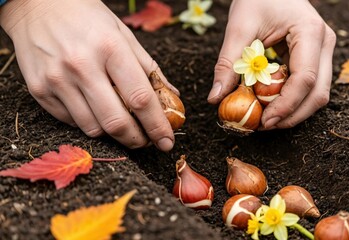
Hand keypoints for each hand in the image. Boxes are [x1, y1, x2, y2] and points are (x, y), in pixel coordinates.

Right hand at [0, 0, 176, 149]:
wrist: (35, 4)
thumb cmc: (87, 17)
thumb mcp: (123, 34)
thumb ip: (148, 67)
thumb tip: (172, 96)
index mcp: (110, 47)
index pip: (140, 98)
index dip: (157, 126)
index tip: (167, 142)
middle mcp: (81, 65)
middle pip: (116, 122)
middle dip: (137, 140)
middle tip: (145, 141)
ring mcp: (56, 79)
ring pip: (93, 128)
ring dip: (113, 134)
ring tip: (122, 124)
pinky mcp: (38, 90)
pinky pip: (71, 121)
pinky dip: (88, 122)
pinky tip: (95, 110)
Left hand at [208, 0, 335, 129]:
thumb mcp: (239, 26)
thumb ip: (228, 63)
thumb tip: (215, 98)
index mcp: (311, 32)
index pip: (305, 79)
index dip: (286, 106)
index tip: (264, 121)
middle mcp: (325, 43)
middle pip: (318, 93)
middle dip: (292, 115)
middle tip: (263, 125)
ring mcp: (323, 52)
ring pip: (317, 94)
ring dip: (293, 111)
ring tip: (265, 118)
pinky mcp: (316, 58)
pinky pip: (309, 87)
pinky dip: (292, 101)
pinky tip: (270, 104)